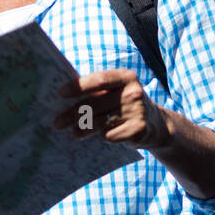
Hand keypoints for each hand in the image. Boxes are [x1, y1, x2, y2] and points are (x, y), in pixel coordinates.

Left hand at [54, 68, 170, 148]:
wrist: (157, 124)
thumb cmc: (126, 104)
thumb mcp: (118, 91)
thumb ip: (98, 91)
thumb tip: (63, 98)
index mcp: (126, 77)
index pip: (99, 80)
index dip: (78, 86)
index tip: (60, 94)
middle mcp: (133, 92)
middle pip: (95, 104)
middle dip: (72, 114)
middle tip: (57, 122)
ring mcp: (138, 111)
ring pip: (99, 122)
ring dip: (82, 129)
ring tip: (74, 132)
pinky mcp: (139, 129)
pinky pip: (110, 135)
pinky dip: (103, 137)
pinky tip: (102, 137)